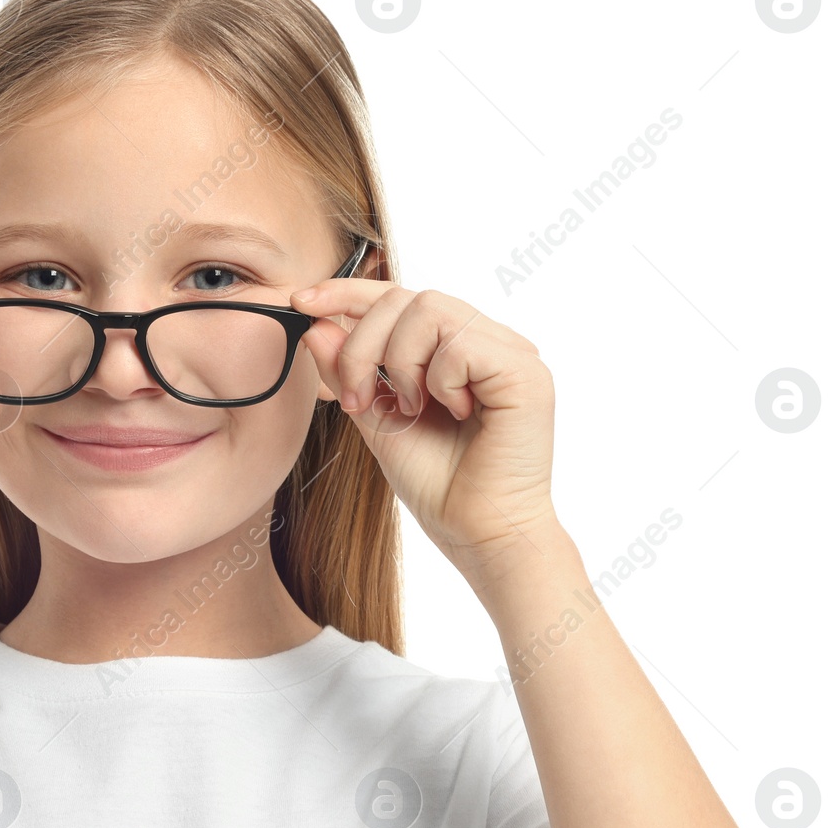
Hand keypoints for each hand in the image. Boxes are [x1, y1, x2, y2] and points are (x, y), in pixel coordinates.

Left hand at [292, 277, 559, 576]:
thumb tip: (315, 325)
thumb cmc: (440, 486)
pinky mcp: (526, 372)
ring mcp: (511, 352)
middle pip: (407, 297)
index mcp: (457, 349)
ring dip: (400, 362)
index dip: (347, 293)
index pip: (401, 299)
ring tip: (412, 408)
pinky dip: (439, 379)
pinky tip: (454, 412)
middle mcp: (488, 342)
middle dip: (363, 345)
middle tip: (357, 399)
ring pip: (430, 308)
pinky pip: (460, 342)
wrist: (478, 534)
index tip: (301, 302)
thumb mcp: (378, 421)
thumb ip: (350, 373)